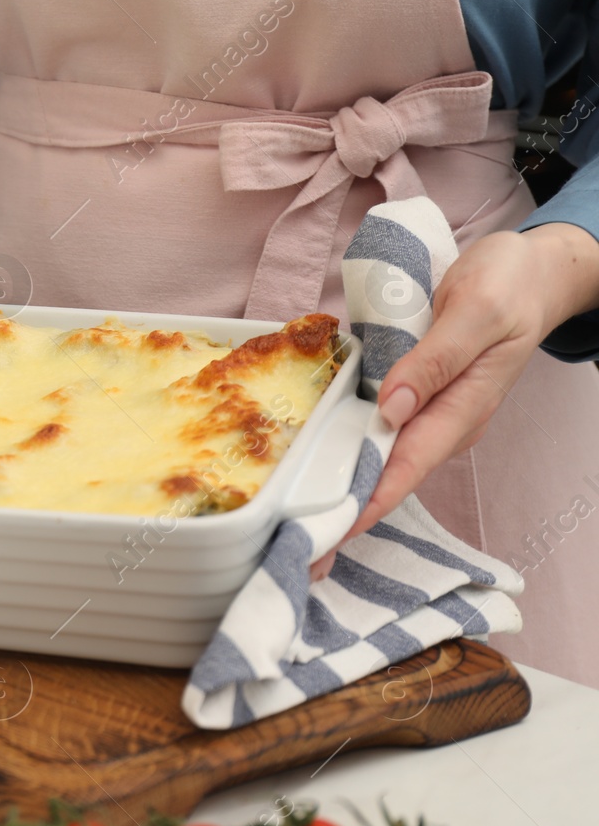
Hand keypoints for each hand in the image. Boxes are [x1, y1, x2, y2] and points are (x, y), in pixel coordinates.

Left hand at [311, 222, 598, 577]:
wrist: (533, 272)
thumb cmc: (508, 287)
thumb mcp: (476, 313)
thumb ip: (435, 360)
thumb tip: (392, 407)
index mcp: (461, 411)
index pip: (406, 469)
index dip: (367, 505)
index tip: (331, 536)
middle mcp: (442, 421)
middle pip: (386, 476)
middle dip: (345, 514)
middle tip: (298, 553)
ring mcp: (428, 411)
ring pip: (377, 456)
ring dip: (339, 486)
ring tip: (294, 523)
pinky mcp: (413, 394)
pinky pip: (374, 427)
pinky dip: (344, 449)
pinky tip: (312, 467)